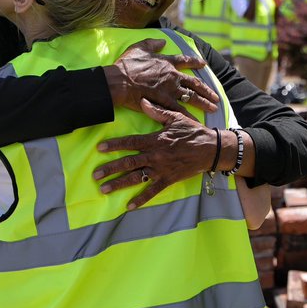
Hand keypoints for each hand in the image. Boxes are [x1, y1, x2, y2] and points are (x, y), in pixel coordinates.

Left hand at [93, 99, 219, 210]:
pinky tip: (129, 206)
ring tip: (104, 189)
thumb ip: (157, 111)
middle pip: (128, 162)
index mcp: (155, 140)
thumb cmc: (193, 132)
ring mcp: (161, 169)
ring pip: (136, 177)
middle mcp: (155, 156)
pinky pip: (152, 191)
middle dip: (110, 168)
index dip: (114, 145)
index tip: (100, 148)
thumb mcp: (175, 118)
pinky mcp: (168, 180)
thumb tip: (142, 101)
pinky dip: (141, 199)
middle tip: (95, 174)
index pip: (130, 142)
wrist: (210, 149)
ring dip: (119, 183)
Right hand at [104, 39, 218, 114]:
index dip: (195, 62)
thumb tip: (162, 41)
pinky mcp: (164, 102)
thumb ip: (152, 43)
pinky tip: (197, 121)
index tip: (204, 64)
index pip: (185, 61)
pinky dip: (189, 116)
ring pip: (192, 97)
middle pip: (194, 83)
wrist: (120, 81)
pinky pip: (180, 110)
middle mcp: (173, 76)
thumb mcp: (140, 47)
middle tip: (216, 96)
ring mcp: (170, 90)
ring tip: (214, 108)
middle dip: (207, 90)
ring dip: (204, 103)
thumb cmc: (127, 65)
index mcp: (167, 62)